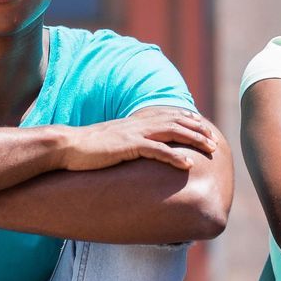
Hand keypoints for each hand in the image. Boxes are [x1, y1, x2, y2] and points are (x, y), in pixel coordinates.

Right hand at [60, 110, 217, 172]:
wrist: (67, 147)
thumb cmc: (85, 149)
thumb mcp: (110, 142)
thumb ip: (124, 143)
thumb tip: (131, 151)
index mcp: (134, 122)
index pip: (167, 116)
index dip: (187, 120)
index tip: (202, 126)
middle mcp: (138, 124)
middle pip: (176, 122)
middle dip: (197, 130)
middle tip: (214, 140)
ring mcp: (134, 134)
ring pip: (173, 132)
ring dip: (194, 140)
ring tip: (210, 148)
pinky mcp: (128, 147)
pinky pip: (157, 151)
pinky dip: (175, 157)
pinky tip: (187, 164)